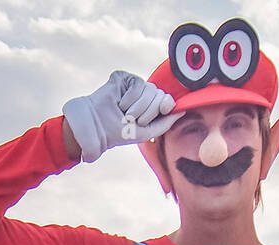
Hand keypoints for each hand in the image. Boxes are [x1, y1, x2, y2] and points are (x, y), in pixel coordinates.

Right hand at [62, 71, 182, 162]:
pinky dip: (130, 98)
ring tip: (125, 113)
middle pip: (160, 95)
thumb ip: (164, 123)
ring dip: (137, 108)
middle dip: (148, 112)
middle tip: (132, 119)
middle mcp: (143, 94)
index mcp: (150, 107)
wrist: (95, 127)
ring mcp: (133, 84)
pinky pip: (138, 83)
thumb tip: (182, 110)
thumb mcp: (145, 132)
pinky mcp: (123, 77)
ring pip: (150, 89)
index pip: (166, 99)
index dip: (166, 104)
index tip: (163, 110)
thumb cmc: (118, 133)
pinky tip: (120, 103)